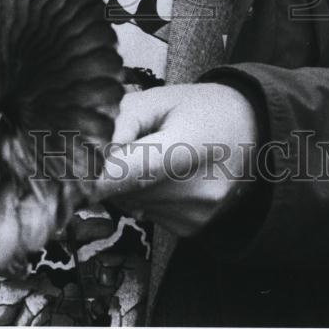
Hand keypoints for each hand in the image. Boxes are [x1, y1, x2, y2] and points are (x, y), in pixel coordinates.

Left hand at [95, 83, 257, 236]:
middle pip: (122, 188)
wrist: (261, 136)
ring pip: (130, 202)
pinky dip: (146, 194)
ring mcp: (195, 216)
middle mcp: (194, 190)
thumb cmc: (209, 109)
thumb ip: (121, 120)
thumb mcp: (164, 98)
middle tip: (132, 141)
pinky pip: (147, 212)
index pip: (125, 172)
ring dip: (129, 182)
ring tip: (159, 154)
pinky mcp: (192, 230)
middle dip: (112, 167)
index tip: (68, 169)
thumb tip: (82, 149)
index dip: (89, 174)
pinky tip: (170, 174)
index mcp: (186, 147)